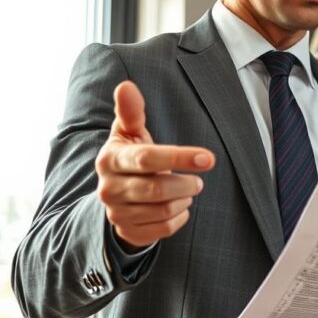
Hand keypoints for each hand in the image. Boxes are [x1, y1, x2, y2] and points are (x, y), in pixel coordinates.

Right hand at [95, 81, 214, 251]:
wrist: (116, 194)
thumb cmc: (131, 157)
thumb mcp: (129, 133)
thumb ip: (131, 111)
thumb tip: (126, 85)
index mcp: (110, 159)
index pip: (147, 158)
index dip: (180, 158)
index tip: (209, 158)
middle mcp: (108, 188)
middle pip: (158, 189)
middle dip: (187, 183)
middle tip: (199, 180)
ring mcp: (116, 213)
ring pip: (164, 210)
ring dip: (184, 199)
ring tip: (186, 190)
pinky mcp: (128, 232)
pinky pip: (164, 229)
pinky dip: (179, 217)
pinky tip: (178, 206)